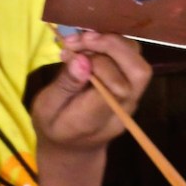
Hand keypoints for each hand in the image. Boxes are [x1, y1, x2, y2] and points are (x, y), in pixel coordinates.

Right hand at [30, 31, 150, 152]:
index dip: (102, 65)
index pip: (117, 89)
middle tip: (81, 38)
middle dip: (112, 46)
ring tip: (82, 39)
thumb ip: (64, 86)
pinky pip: (131, 59)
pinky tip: (90, 42)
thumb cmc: (55, 126)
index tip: (72, 52)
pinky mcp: (131, 87)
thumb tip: (81, 60)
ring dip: (112, 42)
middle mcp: (122, 108)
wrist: (73, 146)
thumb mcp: (47, 109)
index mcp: (97, 118)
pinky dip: (112, 44)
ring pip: (138, 61)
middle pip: (138, 72)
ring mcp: (131, 98)